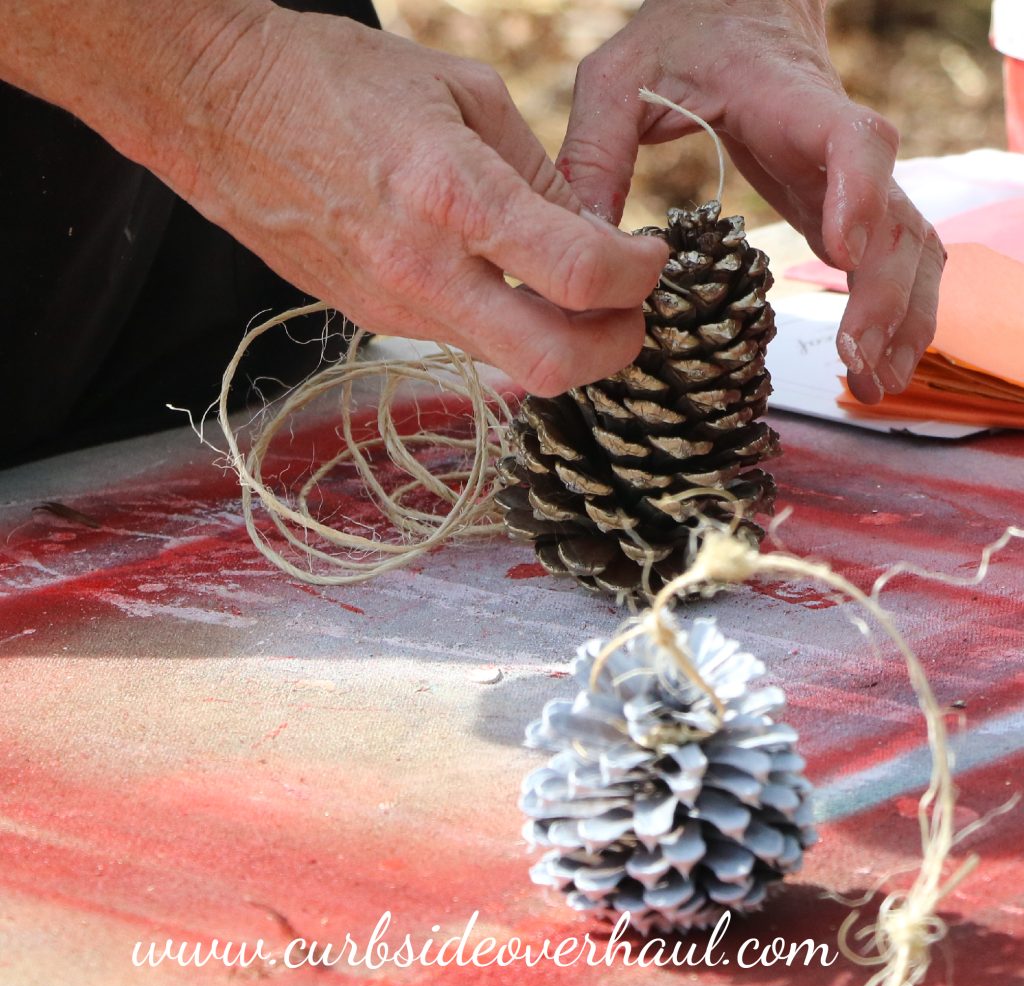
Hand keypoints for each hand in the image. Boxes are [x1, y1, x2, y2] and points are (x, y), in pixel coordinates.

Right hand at [156, 7, 669, 396]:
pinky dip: (504, 327)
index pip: (580, 277)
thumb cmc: (338, 81)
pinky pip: (461, 344)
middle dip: (613, 349)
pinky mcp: (370, 322)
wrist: (220, 109)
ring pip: (507, 365)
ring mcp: (392, 309)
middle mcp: (424, 272)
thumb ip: (540, 174)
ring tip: (572, 290)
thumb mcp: (464, 94)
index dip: (639, 277)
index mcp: (455, 196)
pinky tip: (504, 282)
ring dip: (560, 341)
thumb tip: (592, 231)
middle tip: (629, 310)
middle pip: (552, 366)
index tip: (650, 258)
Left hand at [557, 0, 945, 403]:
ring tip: (874, 385)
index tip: (842, 252)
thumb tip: (586, 246)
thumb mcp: (619, 77)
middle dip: (885, 293)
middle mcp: (836, 145)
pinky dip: (896, 313)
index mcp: (789, 101)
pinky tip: (875, 365)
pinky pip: (894, 259)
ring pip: (912, 245)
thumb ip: (593, 149)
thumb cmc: (681, 37)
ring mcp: (849, 179)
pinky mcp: (844, 207)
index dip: (858, 192)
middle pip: (896, 216)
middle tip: (854, 360)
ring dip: (904, 317)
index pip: (850, 139)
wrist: (740, 8)